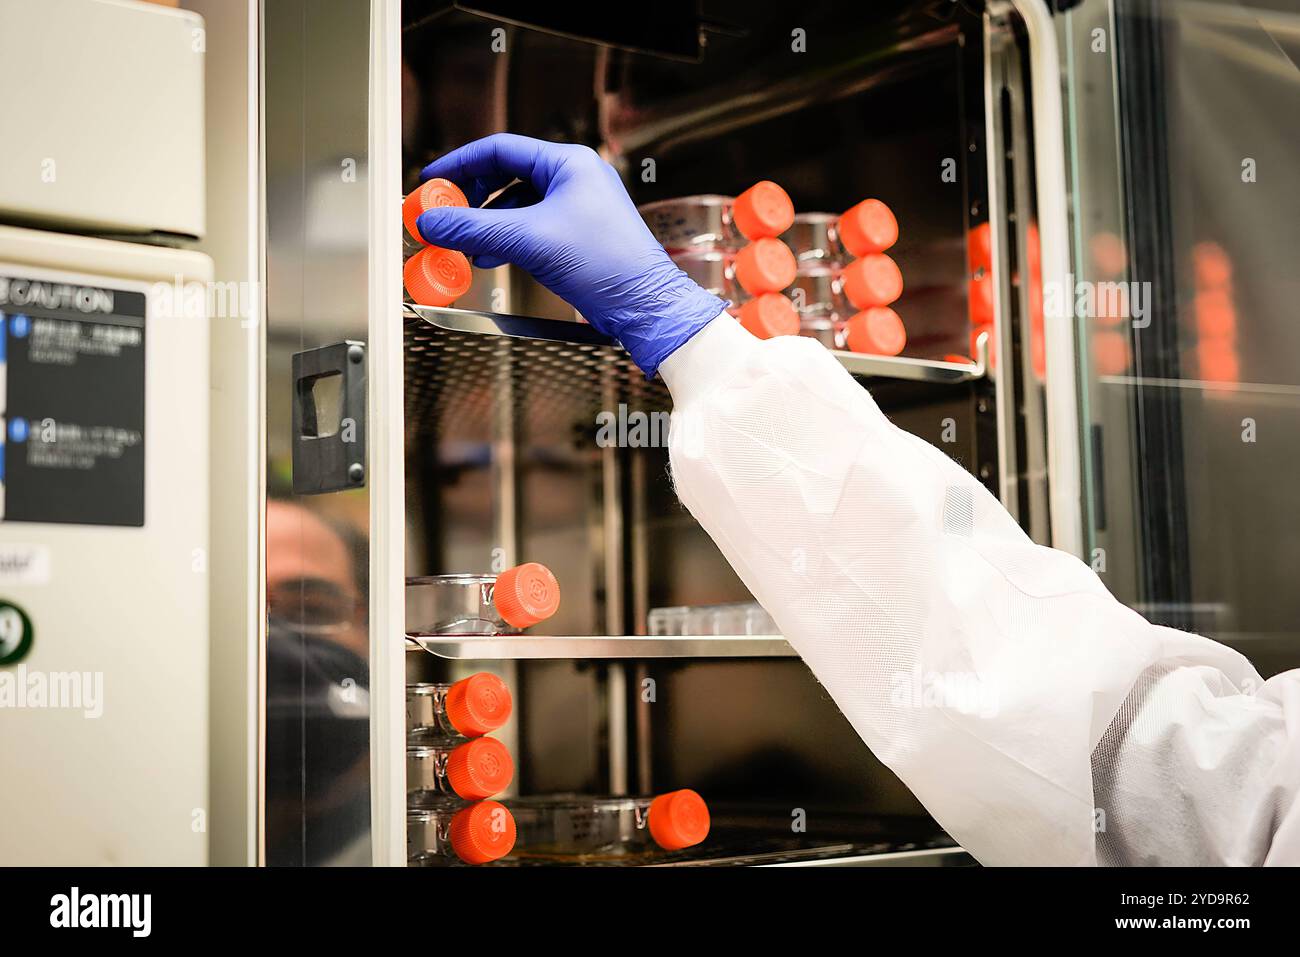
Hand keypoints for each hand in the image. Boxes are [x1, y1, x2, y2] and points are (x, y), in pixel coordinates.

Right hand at [417, 134, 725, 377]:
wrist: (645, 305)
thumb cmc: (605, 264)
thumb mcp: (528, 241)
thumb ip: (474, 228)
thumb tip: (431, 222)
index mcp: (568, 162)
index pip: (499, 149)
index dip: (459, 164)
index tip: (431, 182)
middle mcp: (574, 177)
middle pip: (506, 176)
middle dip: (471, 199)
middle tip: (444, 217)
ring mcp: (577, 206)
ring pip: (516, 205)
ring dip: (487, 224)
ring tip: (464, 246)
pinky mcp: (577, 234)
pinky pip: (530, 227)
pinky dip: (506, 241)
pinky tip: (489, 258)